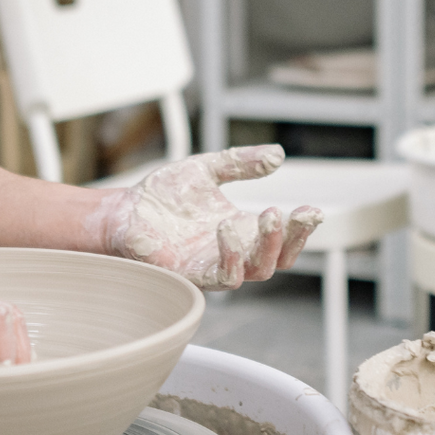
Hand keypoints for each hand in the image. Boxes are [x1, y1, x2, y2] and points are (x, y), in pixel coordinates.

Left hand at [93, 145, 322, 289]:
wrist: (123, 210)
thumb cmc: (161, 196)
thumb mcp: (206, 169)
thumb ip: (240, 162)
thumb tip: (278, 156)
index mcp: (240, 230)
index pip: (282, 239)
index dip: (302, 229)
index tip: (312, 209)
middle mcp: (230, 253)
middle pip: (277, 260)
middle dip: (292, 238)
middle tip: (292, 213)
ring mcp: (211, 266)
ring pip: (256, 272)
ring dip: (267, 246)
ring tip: (265, 215)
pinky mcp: (190, 275)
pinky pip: (222, 278)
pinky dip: (232, 257)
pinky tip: (228, 229)